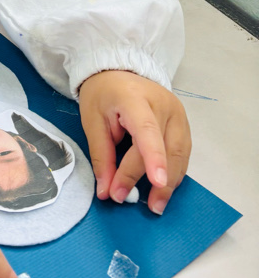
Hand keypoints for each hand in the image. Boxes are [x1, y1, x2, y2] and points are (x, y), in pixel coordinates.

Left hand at [79, 70, 190, 214]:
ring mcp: (178, 113)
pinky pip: (182, 153)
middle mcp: (163, 105)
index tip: (156, 182)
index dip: (153, 157)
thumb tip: (106, 191)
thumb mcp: (92, 121)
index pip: (147, 129)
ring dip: (169, 183)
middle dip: (152, 180)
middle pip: (164, 147)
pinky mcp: (184, 123)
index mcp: (135, 98)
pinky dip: (174, 173)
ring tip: (155, 205)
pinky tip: (163, 189)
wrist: (117, 72)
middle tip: (133, 201)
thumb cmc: (103, 95)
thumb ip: (102, 157)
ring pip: (179, 154)